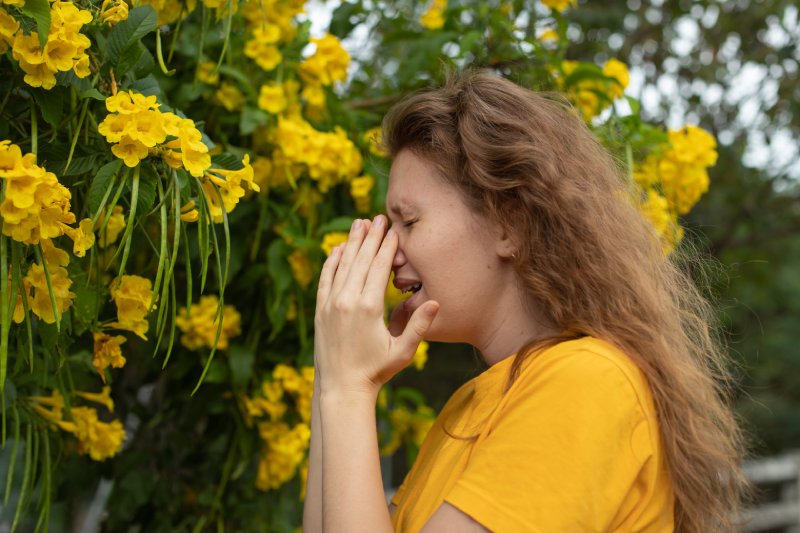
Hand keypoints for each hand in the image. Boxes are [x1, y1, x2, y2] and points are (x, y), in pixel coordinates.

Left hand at [314, 216, 438, 398]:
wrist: (341, 388)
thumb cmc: (376, 371)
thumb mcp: (403, 351)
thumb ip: (419, 325)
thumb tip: (436, 302)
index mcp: (369, 307)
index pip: (378, 267)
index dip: (387, 247)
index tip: (393, 230)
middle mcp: (347, 300)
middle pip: (361, 260)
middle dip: (371, 237)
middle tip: (378, 218)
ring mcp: (331, 304)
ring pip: (342, 265)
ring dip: (352, 242)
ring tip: (360, 224)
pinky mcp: (320, 310)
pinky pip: (326, 278)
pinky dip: (332, 261)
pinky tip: (338, 248)